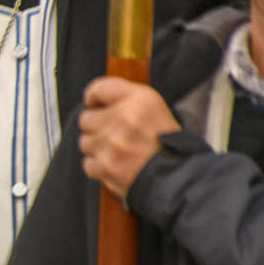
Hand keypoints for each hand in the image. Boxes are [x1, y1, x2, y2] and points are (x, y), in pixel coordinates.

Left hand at [78, 77, 178, 199]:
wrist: (178, 176)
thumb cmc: (165, 140)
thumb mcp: (153, 106)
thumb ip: (123, 96)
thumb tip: (92, 100)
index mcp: (139, 100)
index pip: (98, 88)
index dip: (93, 98)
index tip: (97, 106)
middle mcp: (125, 118)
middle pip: (85, 118)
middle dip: (97, 126)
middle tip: (114, 134)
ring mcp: (113, 144)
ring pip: (85, 142)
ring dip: (98, 148)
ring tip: (118, 151)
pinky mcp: (106, 166)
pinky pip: (88, 164)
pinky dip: (99, 167)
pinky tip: (117, 165)